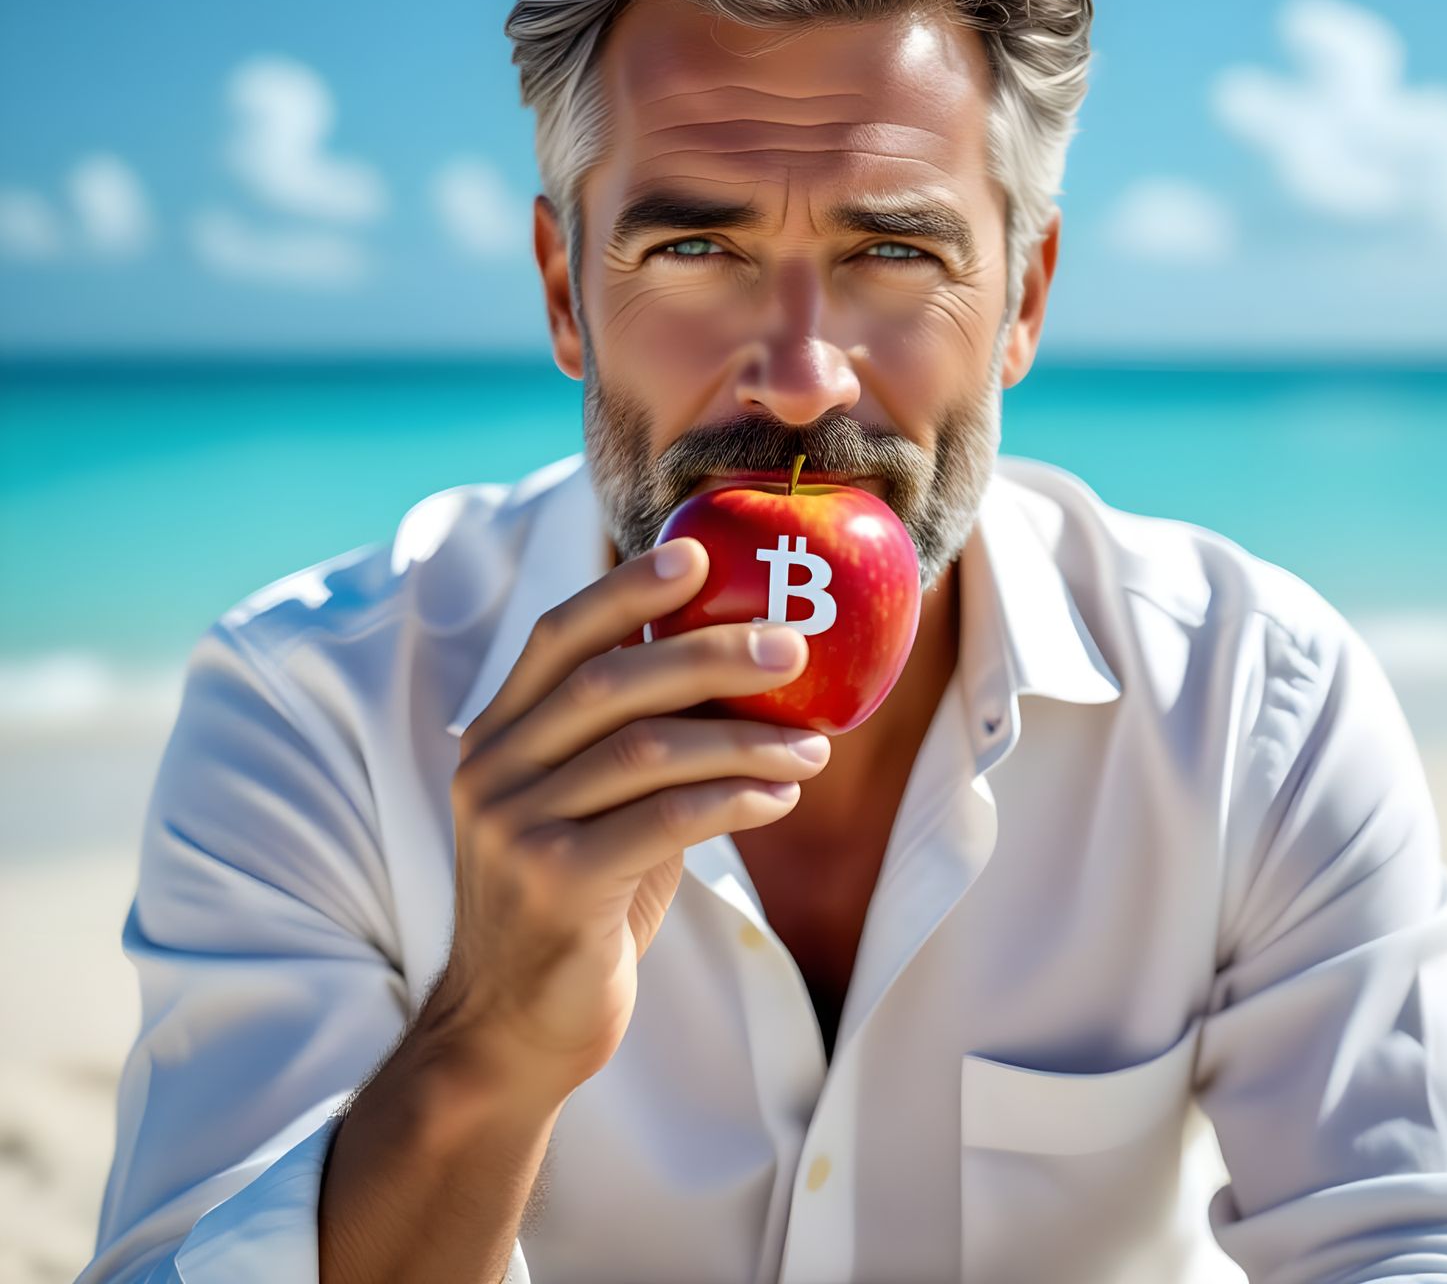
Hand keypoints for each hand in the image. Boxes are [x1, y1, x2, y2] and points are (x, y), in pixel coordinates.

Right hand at [426, 536, 829, 1096]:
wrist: (511, 1029)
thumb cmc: (575, 902)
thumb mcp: (589, 807)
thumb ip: (629, 739)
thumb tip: (731, 664)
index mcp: (498, 735)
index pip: (559, 637)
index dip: (626, 589)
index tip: (699, 556)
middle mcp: (494, 770)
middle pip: (610, 680)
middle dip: (711, 653)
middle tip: (793, 648)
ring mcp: (515, 828)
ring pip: (647, 749)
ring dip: (746, 738)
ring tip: (814, 745)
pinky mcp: (555, 886)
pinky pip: (664, 819)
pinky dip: (734, 799)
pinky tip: (781, 796)